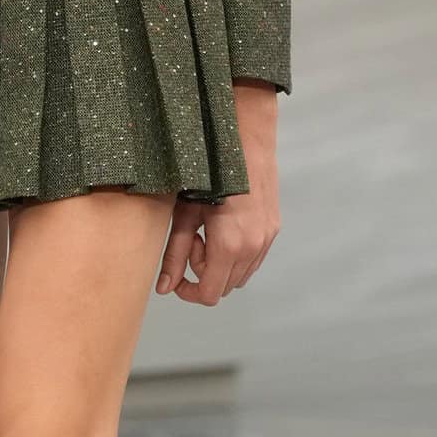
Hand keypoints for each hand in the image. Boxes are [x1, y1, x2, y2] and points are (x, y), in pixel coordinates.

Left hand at [155, 79, 280, 302]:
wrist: (243, 142)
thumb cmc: (207, 174)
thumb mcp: (183, 215)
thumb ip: (173, 255)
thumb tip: (164, 289)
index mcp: (229, 246)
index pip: (209, 294)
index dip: (188, 291)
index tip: (177, 275)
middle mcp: (253, 248)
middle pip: (224, 287)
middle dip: (203, 271)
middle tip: (193, 238)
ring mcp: (266, 240)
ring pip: (239, 275)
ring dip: (220, 264)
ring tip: (208, 230)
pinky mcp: (273, 230)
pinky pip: (252, 259)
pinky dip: (235, 255)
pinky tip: (224, 226)